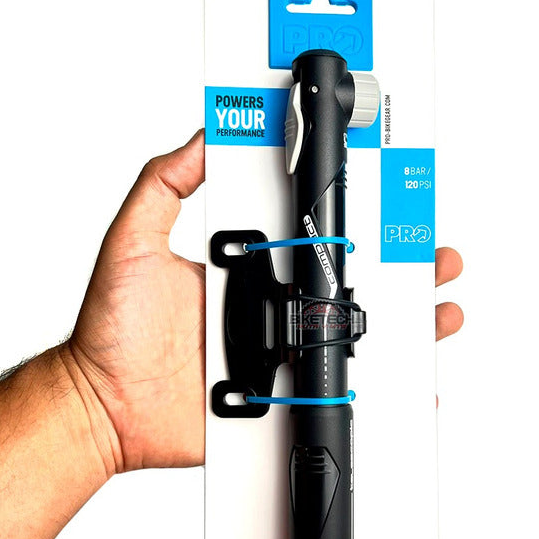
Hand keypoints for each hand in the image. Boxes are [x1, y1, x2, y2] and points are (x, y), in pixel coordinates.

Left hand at [66, 131, 463, 473]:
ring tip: (438, 312)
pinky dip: (374, 394)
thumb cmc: (110, 328)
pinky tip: (411, 384)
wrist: (101, 405)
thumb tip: (203, 133)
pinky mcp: (274, 402)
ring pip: (348, 339)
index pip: (306, 237)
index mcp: (243, 269)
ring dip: (399, 326)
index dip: (348, 222)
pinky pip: (330, 396)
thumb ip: (165, 183)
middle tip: (435, 255)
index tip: (386, 201)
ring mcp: (273, 357)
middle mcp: (265, 310)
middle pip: (341, 288)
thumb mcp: (132, 239)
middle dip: (396, 270)